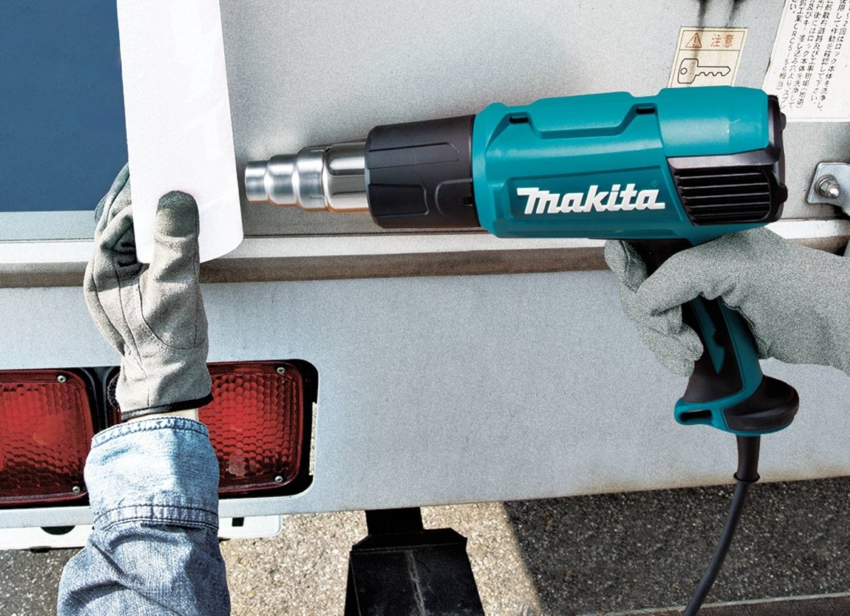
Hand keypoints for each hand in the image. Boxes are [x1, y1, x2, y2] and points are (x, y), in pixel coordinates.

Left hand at [84, 165, 211, 419]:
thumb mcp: (175, 289)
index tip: (157, 172)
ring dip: (142, 210)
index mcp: (103, 271)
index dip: (137, 194)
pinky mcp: (135, 284)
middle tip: (153, 166)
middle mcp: (104, 272)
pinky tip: (168, 224)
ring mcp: (118, 279)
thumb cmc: (167, 342)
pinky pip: (140, 247)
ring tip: (161, 187)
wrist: (169, 376)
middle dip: (133, 193)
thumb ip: (176, 244)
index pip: (117, 220)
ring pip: (126, 232)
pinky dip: (152, 230)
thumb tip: (175, 202)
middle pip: (115, 220)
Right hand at [604, 228, 849, 377]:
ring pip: (649, 319)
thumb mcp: (731, 266)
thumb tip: (644, 299)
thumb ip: (679, 275)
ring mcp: (694, 295)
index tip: (635, 282)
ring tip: (694, 349)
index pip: (638, 239)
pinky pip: (666, 340)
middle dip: (652, 315)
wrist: (828, 326)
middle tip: (676, 327)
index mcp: (692, 234)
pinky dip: (672, 353)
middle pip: (636, 286)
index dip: (627, 261)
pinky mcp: (701, 325)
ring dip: (664, 340)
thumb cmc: (799, 284)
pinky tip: (692, 358)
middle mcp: (689, 262)